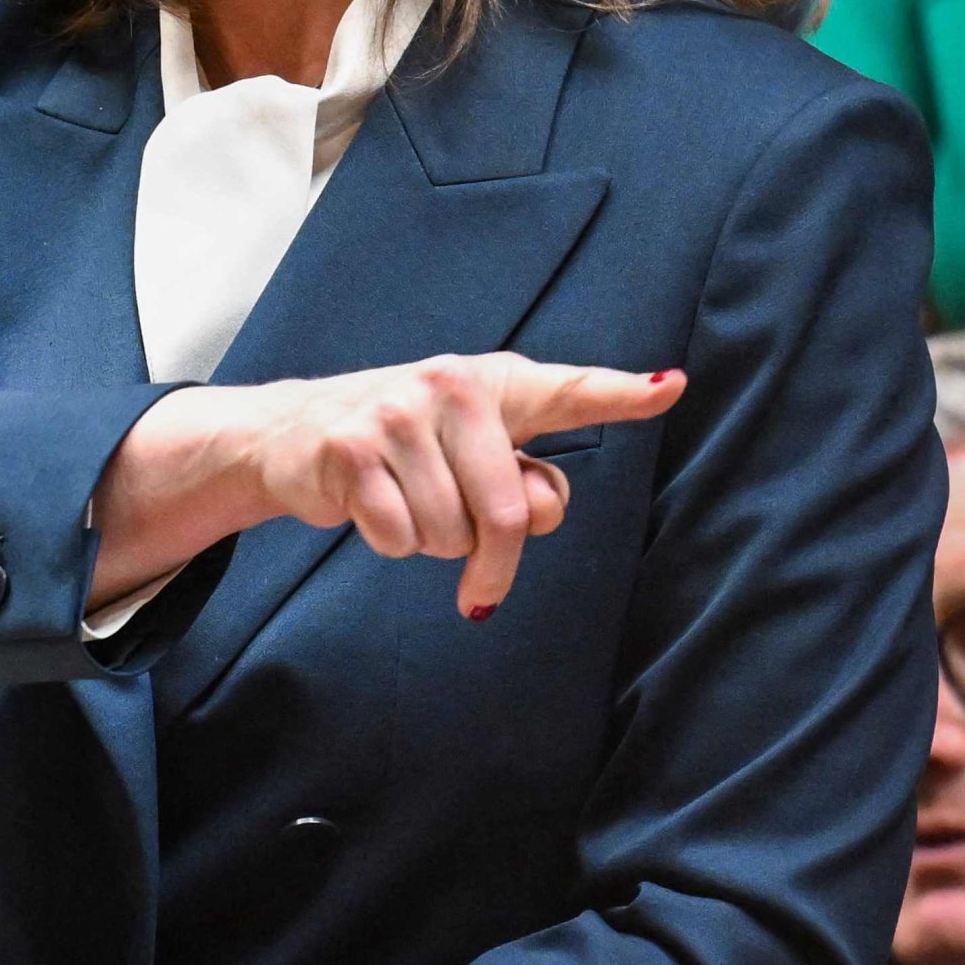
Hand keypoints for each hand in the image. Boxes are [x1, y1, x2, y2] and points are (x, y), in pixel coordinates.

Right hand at [94, 356, 684, 617]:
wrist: (292, 434)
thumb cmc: (408, 451)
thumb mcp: (472, 456)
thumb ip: (523, 486)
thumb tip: (534, 514)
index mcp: (494, 385)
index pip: (568, 392)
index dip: (622, 394)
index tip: (672, 387)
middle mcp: (449, 385)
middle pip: (507, 514)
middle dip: (492, 563)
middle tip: (475, 580)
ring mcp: (396, 414)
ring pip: (448, 534)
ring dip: (431, 546)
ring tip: (406, 507)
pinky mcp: (349, 450)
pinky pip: (399, 539)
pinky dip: (389, 543)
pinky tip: (371, 509)